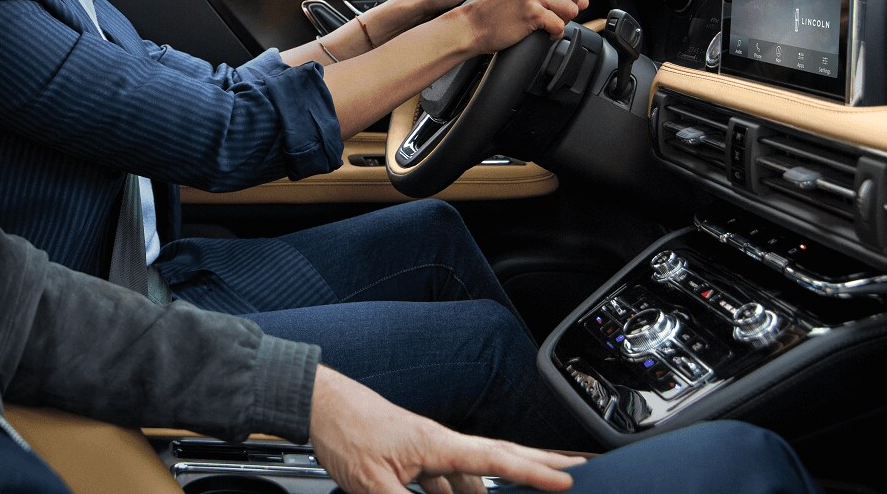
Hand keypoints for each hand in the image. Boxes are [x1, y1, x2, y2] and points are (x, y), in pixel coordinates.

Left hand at [309, 365, 582, 493]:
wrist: (314, 402)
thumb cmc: (342, 430)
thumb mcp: (372, 484)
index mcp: (437, 444)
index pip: (497, 459)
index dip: (534, 472)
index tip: (568, 479)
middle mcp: (436, 442)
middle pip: (497, 455)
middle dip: (536, 463)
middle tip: (572, 468)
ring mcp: (423, 447)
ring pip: (472, 470)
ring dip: (497, 482)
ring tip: (524, 489)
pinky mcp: (407, 453)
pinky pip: (445, 477)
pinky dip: (461, 491)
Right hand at [457, 0, 588, 53]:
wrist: (471, 25)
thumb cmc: (493, 6)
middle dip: (572, 1)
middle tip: (555, 8)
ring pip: (573, 7)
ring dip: (563, 18)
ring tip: (546, 19)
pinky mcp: (533, 13)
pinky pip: (561, 25)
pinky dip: (555, 33)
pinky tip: (544, 31)